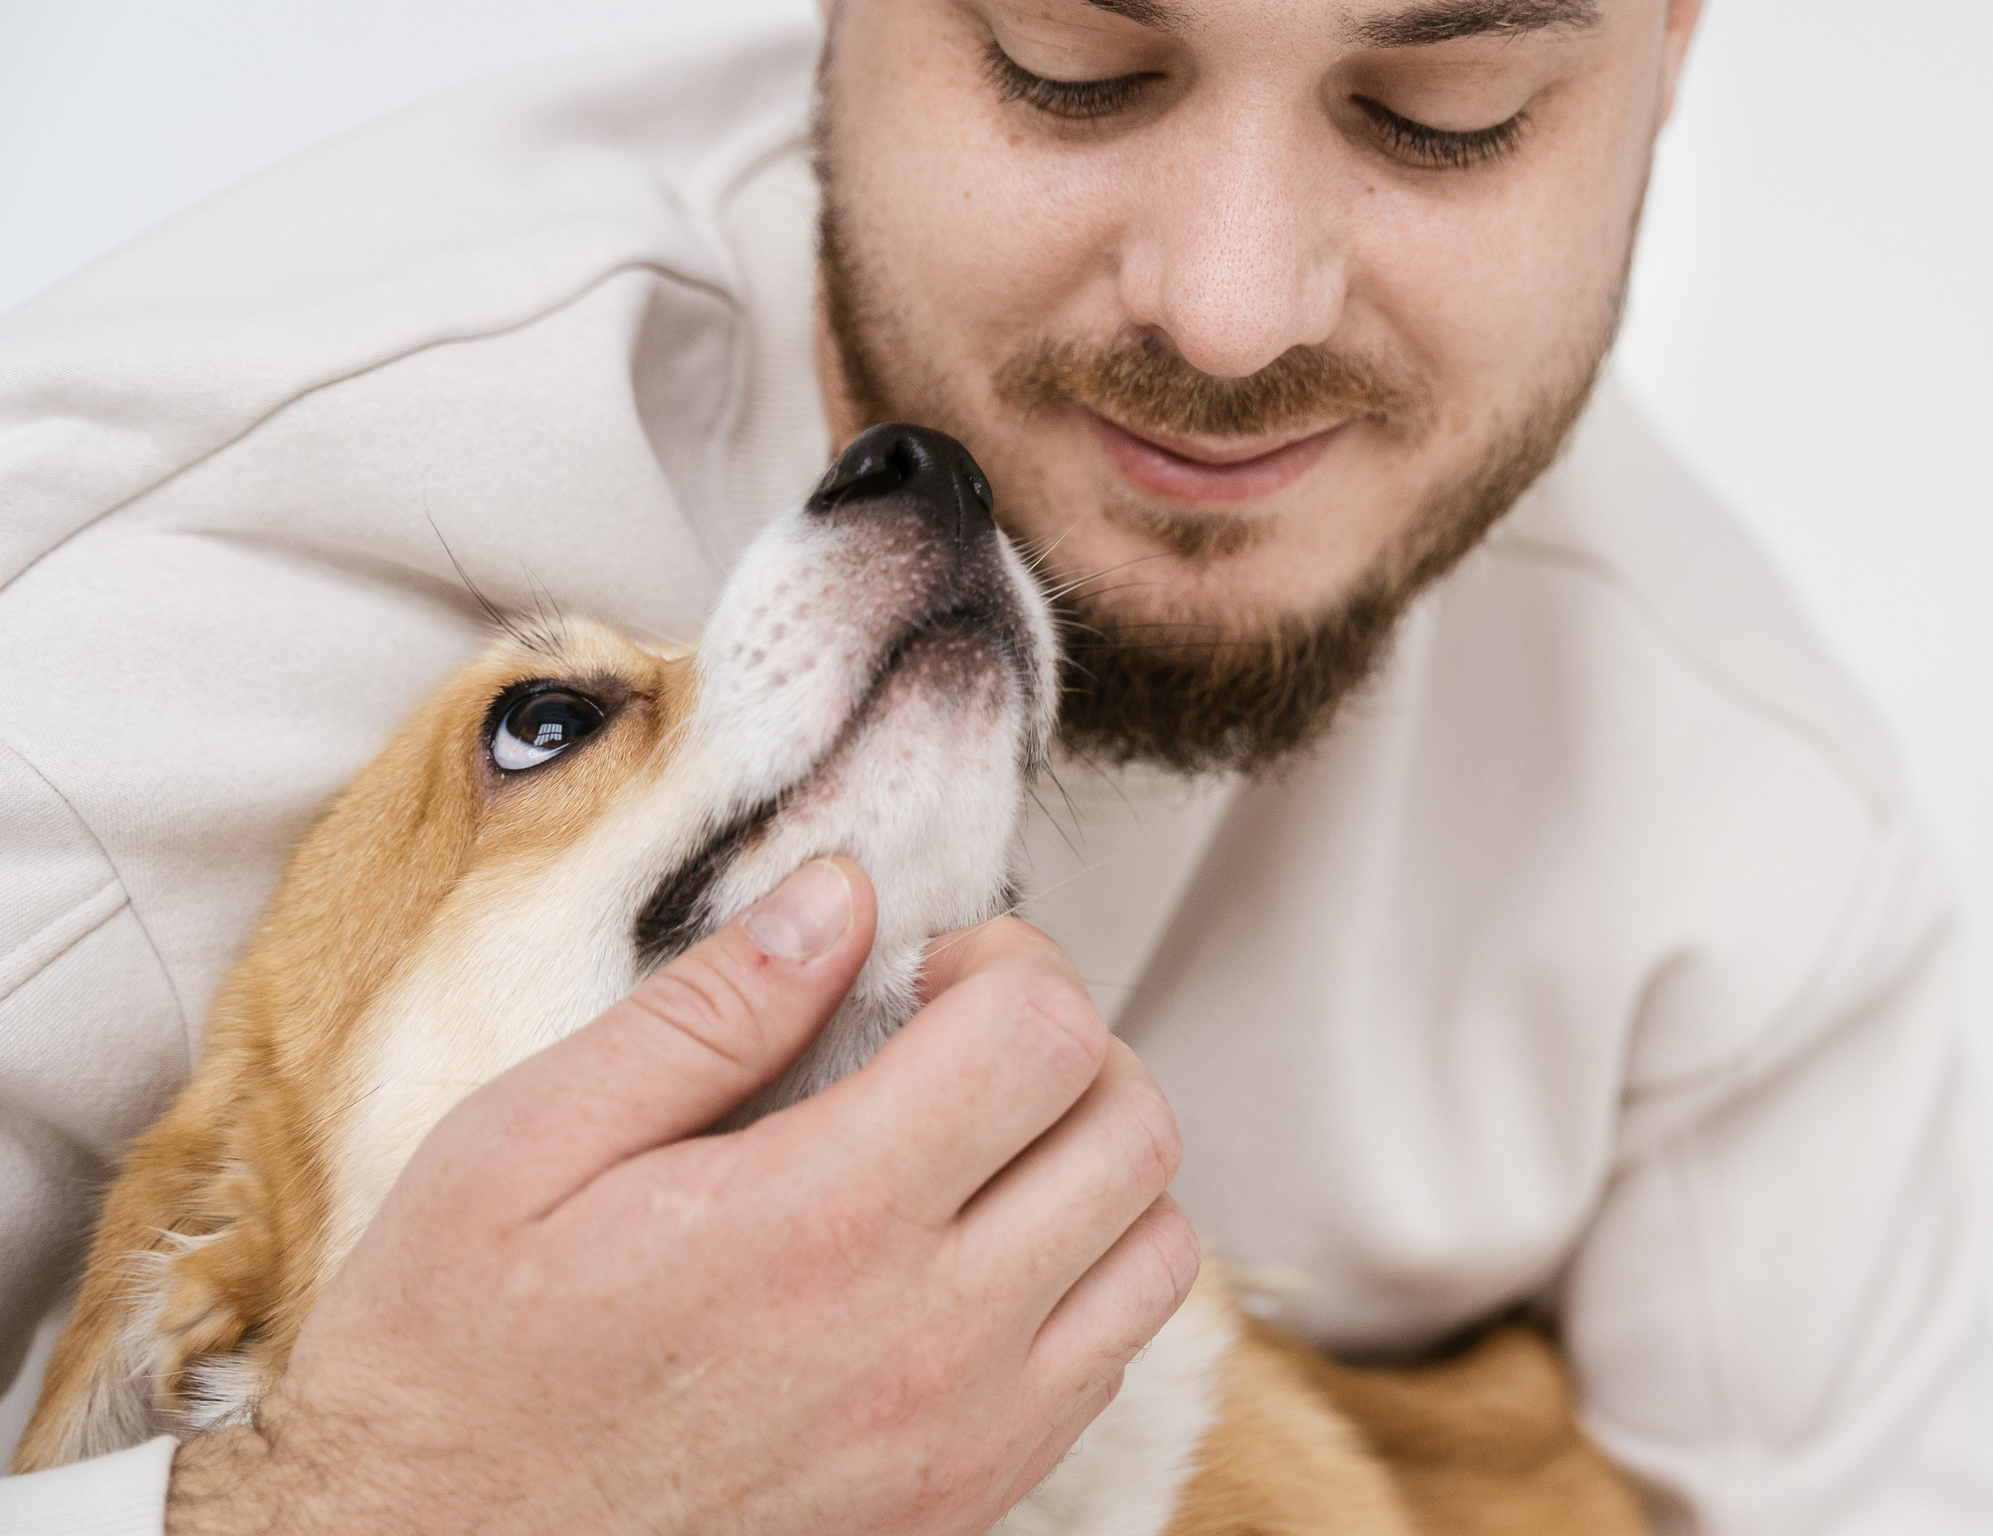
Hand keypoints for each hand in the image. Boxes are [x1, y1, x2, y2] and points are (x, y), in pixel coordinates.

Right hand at [166, 857, 1197, 1535]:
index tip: (936, 967)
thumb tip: (841, 900)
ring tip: (986, 1143)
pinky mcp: (965, 1506)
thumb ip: (706, 1013)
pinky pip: (1110, 1362)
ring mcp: (963, 1440)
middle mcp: (926, 1340)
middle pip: (1131, 1131)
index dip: (1012, 961)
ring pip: (1155, 1255)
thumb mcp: (522, 1151)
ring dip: (1096, 1166)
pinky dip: (1082, 1282)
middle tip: (970, 1037)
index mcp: (819, 1223)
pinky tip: (970, 1256)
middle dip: (1071, 1042)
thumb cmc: (453, 1370)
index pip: (1042, 1037)